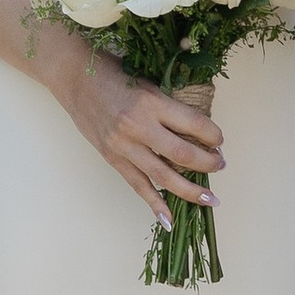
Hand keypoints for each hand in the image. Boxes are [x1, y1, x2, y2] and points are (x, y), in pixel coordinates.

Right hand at [32, 27, 222, 220]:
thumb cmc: (114, 74)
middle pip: (183, 155)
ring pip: (164, 177)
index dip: (214, 136)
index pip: (195, 125)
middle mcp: (138, 126)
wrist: (74, 78)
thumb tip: (198, 132)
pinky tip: (169, 220)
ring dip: (190, 190)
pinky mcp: (112, 158)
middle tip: (220, 165)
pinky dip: (155, 204)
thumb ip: (170, 107)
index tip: (219, 141)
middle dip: (208, 164)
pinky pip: (138, 186)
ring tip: (210, 198)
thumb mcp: (148, 82)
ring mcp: (124, 146)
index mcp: (152, 102)